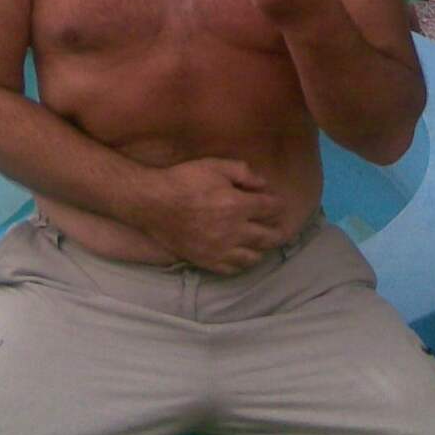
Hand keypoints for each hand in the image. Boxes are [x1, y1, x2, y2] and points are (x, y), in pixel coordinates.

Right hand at [140, 157, 286, 274]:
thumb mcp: (215, 166)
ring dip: (261, 248)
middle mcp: (234, 232)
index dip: (278, 204)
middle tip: (280, 227)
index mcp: (238, 205)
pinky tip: (241, 254)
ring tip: (261, 241)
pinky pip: (233, 269)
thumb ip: (243, 172)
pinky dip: (242, 262)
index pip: (271, 208)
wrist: (154, 203)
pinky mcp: (207, 261)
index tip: (277, 202)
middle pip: (268, 237)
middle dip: (278, 231)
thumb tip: (264, 184)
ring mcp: (221, 250)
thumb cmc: (185, 180)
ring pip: (254, 257)